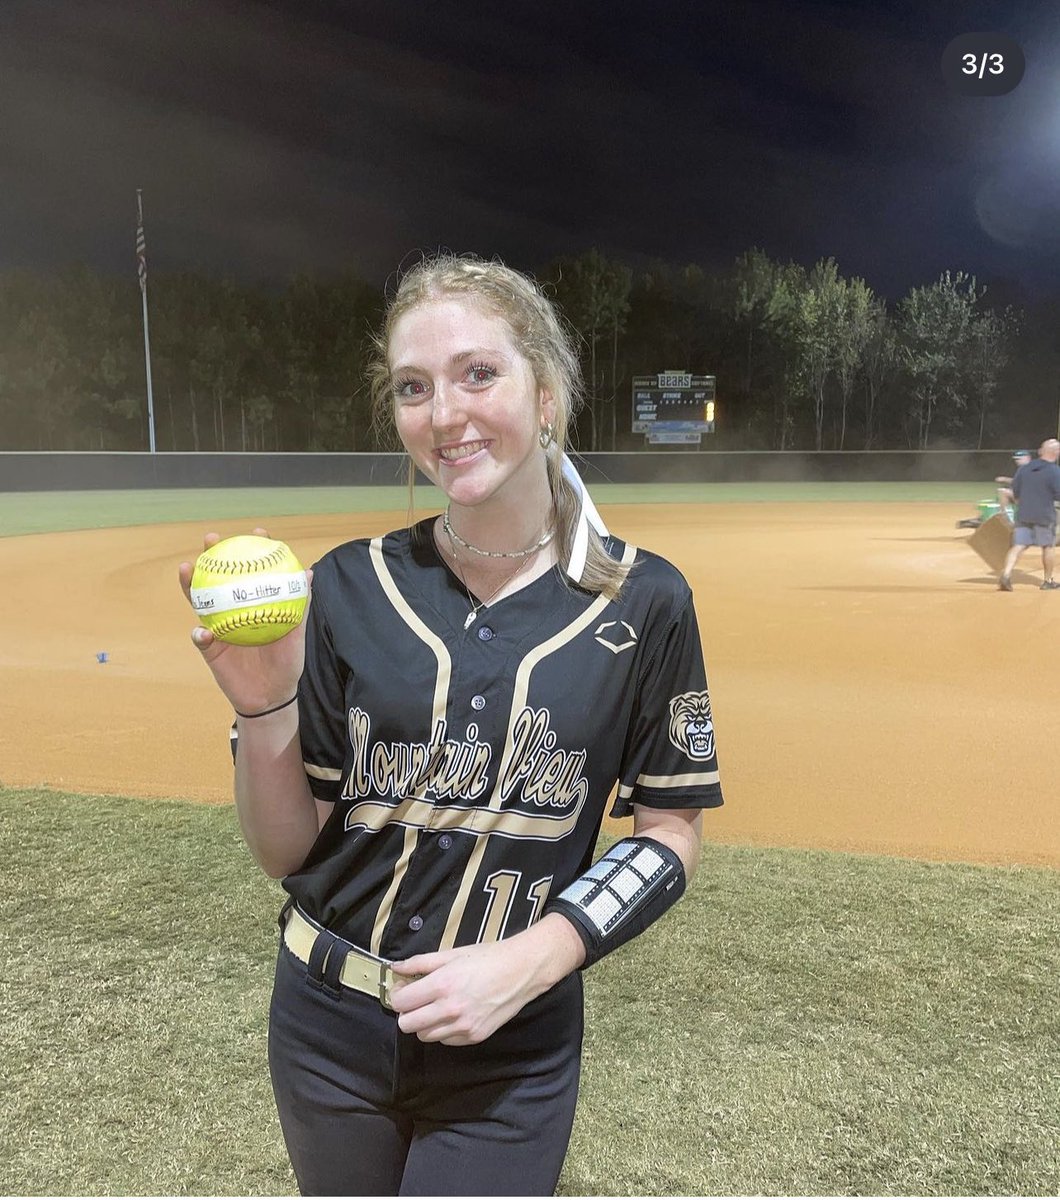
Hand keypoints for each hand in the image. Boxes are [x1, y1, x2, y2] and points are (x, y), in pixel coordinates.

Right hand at [178, 527, 311, 714]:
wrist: (272, 696)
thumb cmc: (286, 663)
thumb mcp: (296, 635)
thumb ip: (299, 607)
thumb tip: (307, 574)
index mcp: (254, 604)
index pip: (252, 572)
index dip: (252, 550)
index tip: (256, 532)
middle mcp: (233, 610)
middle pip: (219, 578)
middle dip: (212, 555)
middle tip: (211, 539)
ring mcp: (218, 627)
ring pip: (200, 601)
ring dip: (191, 584)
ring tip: (187, 568)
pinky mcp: (209, 649)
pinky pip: (201, 640)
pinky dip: (200, 635)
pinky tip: (203, 632)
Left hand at [388, 939, 542, 1045]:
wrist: (521, 971)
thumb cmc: (487, 958)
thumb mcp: (452, 954)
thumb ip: (420, 963)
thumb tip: (396, 968)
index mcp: (442, 984)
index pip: (400, 1003)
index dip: (397, 995)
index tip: (403, 988)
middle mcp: (450, 1009)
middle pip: (407, 1025)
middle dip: (407, 1012)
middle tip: (417, 999)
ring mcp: (463, 1026)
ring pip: (424, 1036)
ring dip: (424, 1022)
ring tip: (436, 1006)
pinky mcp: (474, 1037)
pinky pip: (445, 1040)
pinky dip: (443, 1029)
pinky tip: (453, 1014)